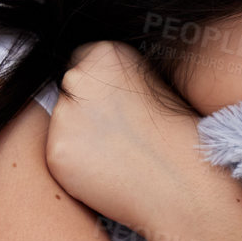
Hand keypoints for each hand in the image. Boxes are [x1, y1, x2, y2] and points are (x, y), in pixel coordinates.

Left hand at [46, 41, 203, 233]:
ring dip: (82, 136)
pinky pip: (61, 154)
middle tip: (121, 132)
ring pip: (63, 122)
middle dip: (88, 108)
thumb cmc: (183, 139)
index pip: (83, 59)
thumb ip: (120, 80)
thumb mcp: (158, 87)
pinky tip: (109, 170)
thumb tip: (101, 87)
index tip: (119, 104)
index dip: (102, 84)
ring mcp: (64, 115)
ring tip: (120, 154)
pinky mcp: (56, 151)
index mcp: (107, 54)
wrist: (186, 186)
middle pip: (70, 89)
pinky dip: (78, 163)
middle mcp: (79, 78)